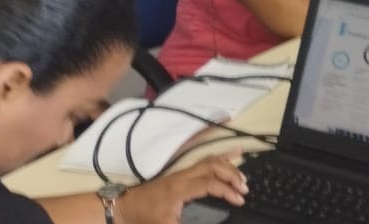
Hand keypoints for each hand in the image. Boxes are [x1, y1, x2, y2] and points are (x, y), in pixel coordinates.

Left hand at [116, 150, 247, 223]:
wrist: (124, 207)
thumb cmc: (144, 217)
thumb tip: (212, 222)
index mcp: (180, 189)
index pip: (210, 184)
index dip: (228, 191)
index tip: (240, 200)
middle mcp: (183, 176)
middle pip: (214, 167)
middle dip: (232, 176)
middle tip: (244, 189)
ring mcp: (183, 173)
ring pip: (211, 161)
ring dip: (229, 167)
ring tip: (243, 178)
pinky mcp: (182, 174)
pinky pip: (205, 161)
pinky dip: (222, 157)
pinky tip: (235, 152)